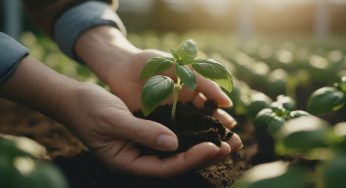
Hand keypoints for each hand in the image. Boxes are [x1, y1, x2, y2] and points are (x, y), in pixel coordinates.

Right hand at [67, 83, 233, 176]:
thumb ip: (142, 133)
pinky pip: (174, 136)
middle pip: (178, 162)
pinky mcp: (148, 133)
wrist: (76, 100)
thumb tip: (174, 144)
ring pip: (179, 150)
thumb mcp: (114, 120)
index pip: (165, 167)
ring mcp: (144, 146)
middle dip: (205, 154)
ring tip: (229, 137)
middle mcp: (140, 158)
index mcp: (129, 162)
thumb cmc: (89, 110)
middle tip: (231, 144)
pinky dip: (191, 131)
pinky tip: (207, 124)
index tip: (213, 146)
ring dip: (203, 143)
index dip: (191, 159)